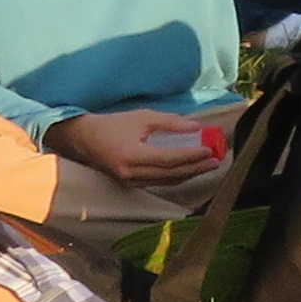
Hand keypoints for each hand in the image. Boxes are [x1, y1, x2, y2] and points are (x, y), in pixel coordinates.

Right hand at [53, 108, 221, 181]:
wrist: (84, 139)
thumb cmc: (113, 124)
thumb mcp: (142, 117)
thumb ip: (170, 123)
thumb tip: (197, 127)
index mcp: (132, 156)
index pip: (169, 159)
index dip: (191, 156)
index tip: (210, 150)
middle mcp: (131, 173)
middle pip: (171, 175)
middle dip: (196, 168)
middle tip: (216, 160)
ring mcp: (130, 182)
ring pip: (167, 182)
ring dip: (189, 174)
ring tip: (207, 165)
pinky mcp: (131, 184)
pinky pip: (159, 183)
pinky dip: (176, 177)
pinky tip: (189, 170)